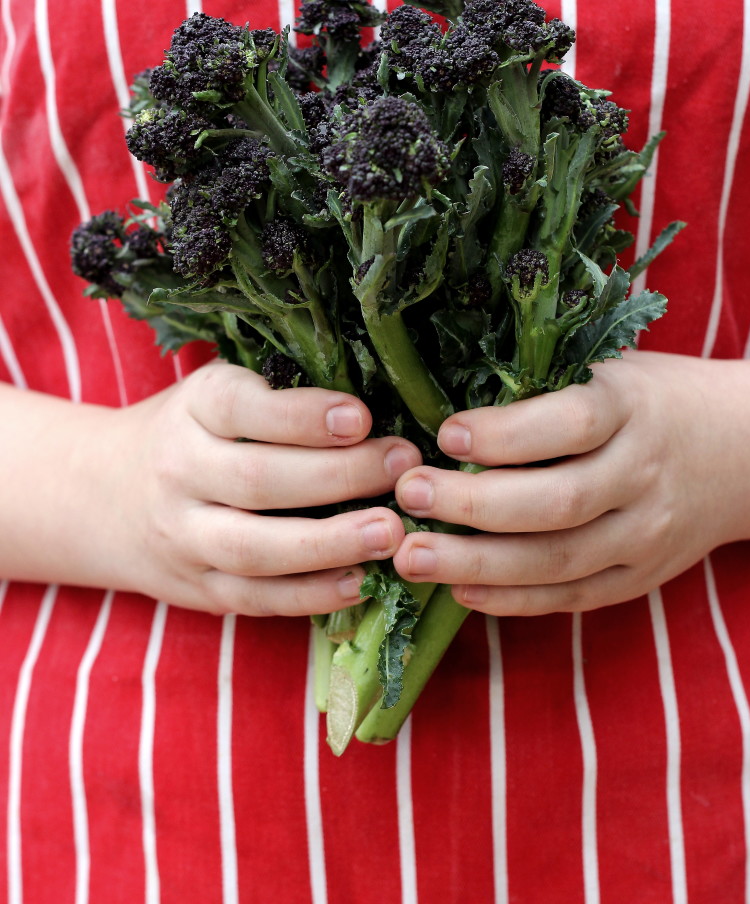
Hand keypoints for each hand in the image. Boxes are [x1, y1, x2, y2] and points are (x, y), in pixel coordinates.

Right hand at [0, 362, 420, 615]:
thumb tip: (379, 400)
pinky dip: (310, 595)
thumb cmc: (190, 433)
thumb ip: (276, 395)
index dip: (301, 415)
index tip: (362, 417)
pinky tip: (359, 582)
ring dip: (330, 543)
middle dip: (339, 476)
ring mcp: (184, 537)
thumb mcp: (215, 393)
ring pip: (255, 548)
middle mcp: (179, 472)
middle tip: (402, 467)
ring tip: (392, 532)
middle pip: (257, 480)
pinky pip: (255, 599)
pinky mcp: (198, 588)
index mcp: (191, 410)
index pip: (240, 407)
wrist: (105, 495)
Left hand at [391, 352, 749, 614]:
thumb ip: (546, 389)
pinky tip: (459, 592)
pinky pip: (571, 597)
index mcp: (632, 409)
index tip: (445, 434)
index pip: (569, 425)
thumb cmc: (653, 401)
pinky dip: (512, 601)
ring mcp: (646, 535)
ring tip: (411, 558)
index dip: (504, 434)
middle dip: (472, 505)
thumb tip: (440, 405)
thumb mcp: (612, 372)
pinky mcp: (640, 578)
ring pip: (556, 561)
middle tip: (408, 495)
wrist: (745, 452)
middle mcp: (643, 475)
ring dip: (475, 564)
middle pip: (556, 502)